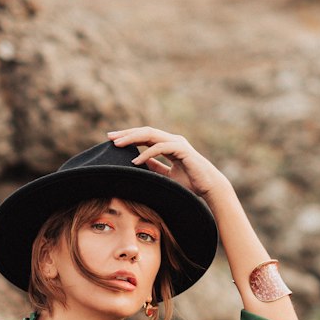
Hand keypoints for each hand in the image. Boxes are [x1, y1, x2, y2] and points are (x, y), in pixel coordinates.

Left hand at [106, 127, 229, 199]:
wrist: (210, 187)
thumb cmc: (191, 183)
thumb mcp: (167, 175)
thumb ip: (155, 167)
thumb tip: (139, 162)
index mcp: (169, 144)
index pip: (145, 136)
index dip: (129, 136)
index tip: (113, 140)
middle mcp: (172, 140)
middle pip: (145, 132)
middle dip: (126, 133)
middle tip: (109, 137)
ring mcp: (177, 143)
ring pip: (151, 135)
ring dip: (132, 139)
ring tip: (117, 145)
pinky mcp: (182, 150)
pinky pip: (160, 148)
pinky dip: (146, 153)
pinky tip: (135, 161)